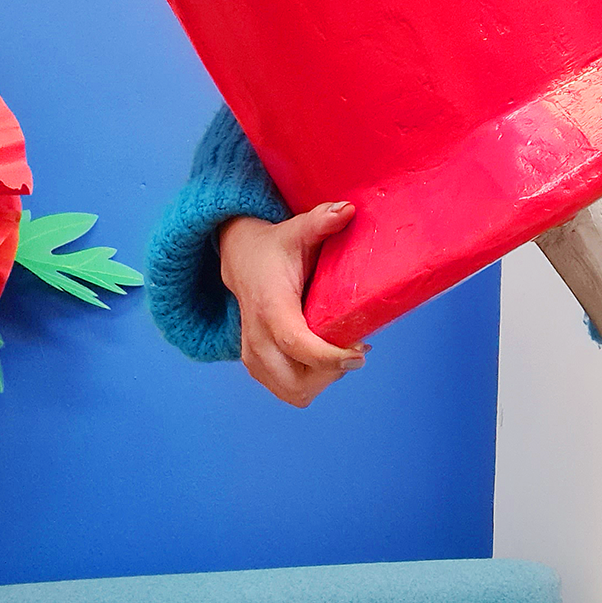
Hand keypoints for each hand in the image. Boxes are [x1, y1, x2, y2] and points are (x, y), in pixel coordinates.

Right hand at [219, 203, 365, 407]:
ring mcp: (252, 355)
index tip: (361, 352)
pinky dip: (310, 382)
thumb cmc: (276, 247)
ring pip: (293, 392)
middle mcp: (257, 337)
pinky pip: (286, 390)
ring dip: (322, 380)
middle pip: (296, 382)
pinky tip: (325, 360)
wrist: (240, 259)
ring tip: (340, 354)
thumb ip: (321, 221)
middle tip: (354, 350)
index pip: (298, 345)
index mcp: (270, 306)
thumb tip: (348, 210)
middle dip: (330, 373)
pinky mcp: (255, 365)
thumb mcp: (296, 229)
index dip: (332, 357)